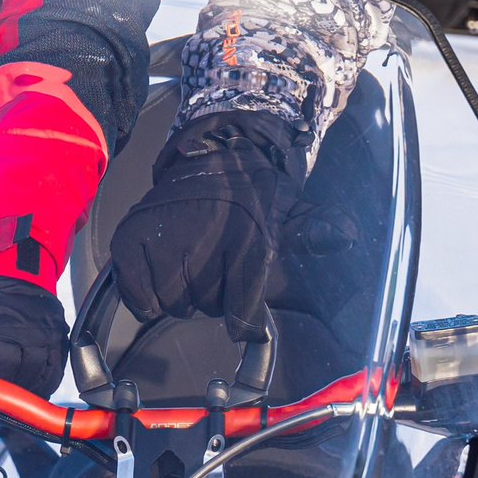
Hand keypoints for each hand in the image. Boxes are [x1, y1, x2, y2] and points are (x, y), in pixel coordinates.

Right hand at [108, 110, 298, 339]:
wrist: (211, 154)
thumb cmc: (249, 195)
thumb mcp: (287, 211)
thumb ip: (313, 230)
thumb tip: (346, 234)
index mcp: (244, 234)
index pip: (240, 308)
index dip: (242, 321)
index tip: (243, 323)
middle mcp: (202, 233)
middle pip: (204, 307)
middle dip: (209, 297)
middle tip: (212, 268)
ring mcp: (162, 234)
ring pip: (171, 303)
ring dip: (179, 296)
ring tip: (188, 265)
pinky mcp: (130, 239)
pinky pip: (139, 296)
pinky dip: (147, 295)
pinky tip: (161, 272)